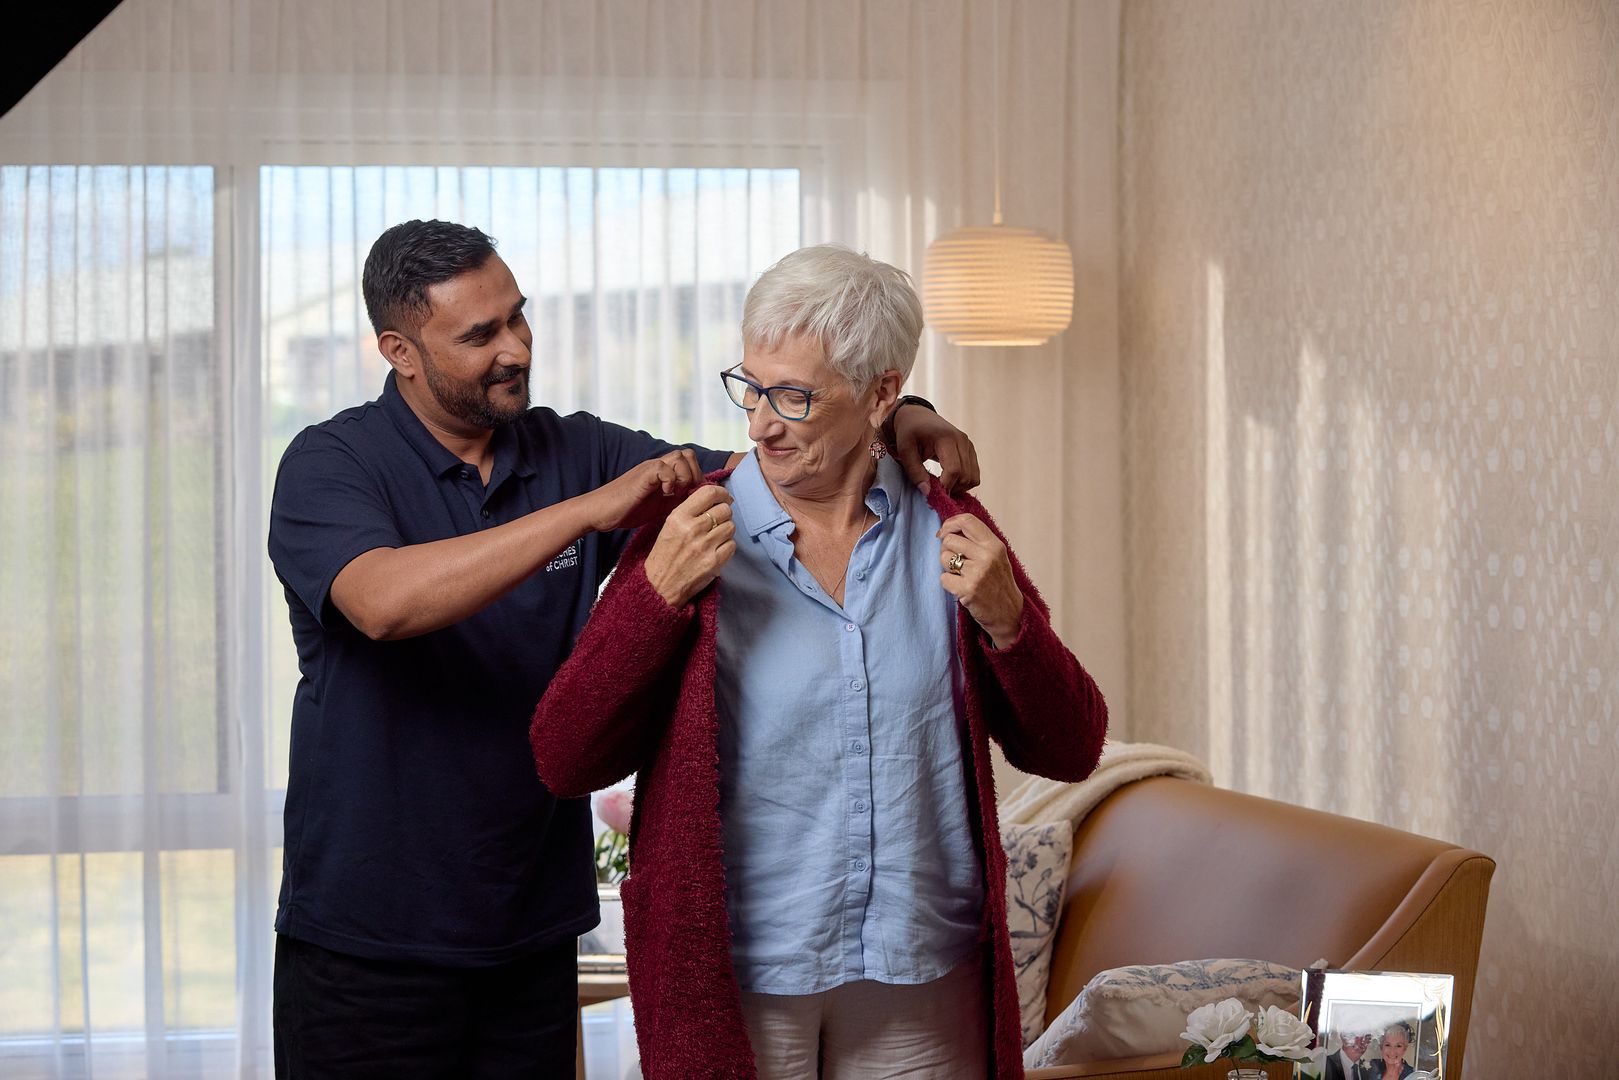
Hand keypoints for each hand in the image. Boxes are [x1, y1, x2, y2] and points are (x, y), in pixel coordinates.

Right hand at [583, 449, 704, 532]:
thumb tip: (697, 503)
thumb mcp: (660, 506)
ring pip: (680, 457)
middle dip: (694, 476)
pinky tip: (665, 495)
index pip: (690, 462)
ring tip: (675, 495)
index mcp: (663, 472)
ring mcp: (650, 469)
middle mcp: (658, 466)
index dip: (697, 478)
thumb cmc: (626, 510)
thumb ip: (677, 500)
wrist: (599, 512)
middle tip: (686, 496)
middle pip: (688, 455)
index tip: (692, 497)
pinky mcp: (642, 475)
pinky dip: (670, 482)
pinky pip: (665, 469)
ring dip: (684, 478)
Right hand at [644, 485, 736, 606]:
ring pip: (731, 526)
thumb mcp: (669, 526)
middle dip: (724, 513)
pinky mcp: (714, 562)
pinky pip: (732, 545)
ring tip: (715, 537)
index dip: (721, 493)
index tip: (724, 497)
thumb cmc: (664, 555)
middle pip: (724, 509)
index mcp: (678, 517)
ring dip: (726, 530)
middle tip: (718, 521)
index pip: (709, 493)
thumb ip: (689, 510)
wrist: (660, 586)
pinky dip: (727, 546)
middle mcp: (692, 529)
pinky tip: (716, 550)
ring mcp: (705, 546)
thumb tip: (713, 498)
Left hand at [892, 404, 979, 495]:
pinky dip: (963, 482)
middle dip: (951, 489)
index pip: (954, 469)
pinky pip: (974, 474)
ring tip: (942, 486)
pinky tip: (949, 481)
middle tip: (935, 492)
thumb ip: (915, 471)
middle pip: (965, 475)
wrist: (917, 416)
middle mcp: (962, 440)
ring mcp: (969, 445)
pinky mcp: (970, 450)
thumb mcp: (905, 450)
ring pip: (973, 477)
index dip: (945, 486)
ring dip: (959, 487)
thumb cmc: (909, 432)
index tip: (933, 494)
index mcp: (946, 438)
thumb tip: (928, 493)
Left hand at [937, 513, 1023, 648]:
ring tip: (962, 576)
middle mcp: (987, 556)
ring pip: (944, 558)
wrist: (1010, 614)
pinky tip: (961, 588)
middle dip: (946, 550)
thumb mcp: (996, 557)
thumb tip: (950, 528)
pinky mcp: (968, 589)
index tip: (943, 532)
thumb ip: (978, 541)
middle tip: (956, 562)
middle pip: (949, 540)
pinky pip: (944, 578)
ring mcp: (978, 573)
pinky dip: (949, 584)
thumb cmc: (999, 584)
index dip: (950, 523)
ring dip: (948, 568)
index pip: (967, 521)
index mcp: (995, 545)